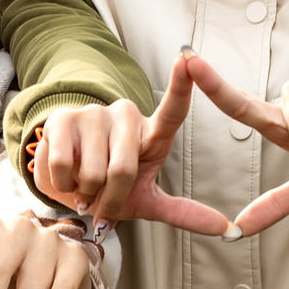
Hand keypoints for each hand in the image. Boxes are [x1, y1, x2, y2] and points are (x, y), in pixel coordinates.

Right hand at [31, 55, 230, 234]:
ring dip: (84, 193)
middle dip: (108, 198)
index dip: (181, 85)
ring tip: (83, 184)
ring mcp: (93, 114)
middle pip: (122, 170)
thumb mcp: (146, 200)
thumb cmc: (111, 187)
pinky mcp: (62, 119)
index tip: (189, 59)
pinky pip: (63, 167)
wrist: (66, 180)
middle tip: (100, 198)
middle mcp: (125, 115)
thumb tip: (226, 228)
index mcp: (152, 133)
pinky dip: (63, 186)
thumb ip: (183, 212)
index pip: (172, 109)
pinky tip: (64, 176)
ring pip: (91, 173)